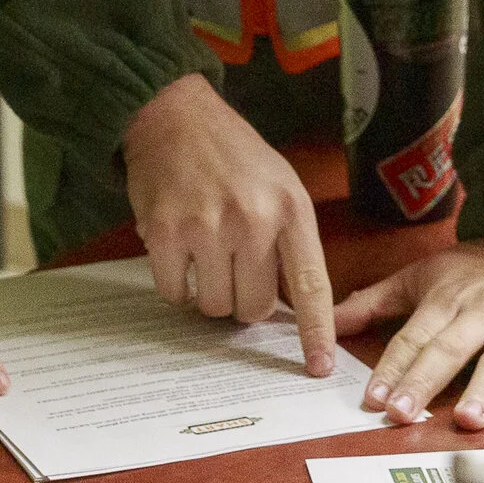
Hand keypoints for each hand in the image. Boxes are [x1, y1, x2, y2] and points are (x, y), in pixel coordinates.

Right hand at [122, 75, 335, 374]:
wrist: (174, 114)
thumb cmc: (233, 155)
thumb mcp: (281, 186)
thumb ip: (290, 243)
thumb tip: (291, 310)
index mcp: (290, 208)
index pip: (311, 285)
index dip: (315, 333)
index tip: (319, 368)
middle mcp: (252, 219)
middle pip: (253, 308)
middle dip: (243, 297)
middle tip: (232, 264)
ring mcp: (206, 226)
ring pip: (213, 306)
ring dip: (208, 290)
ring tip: (204, 250)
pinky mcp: (164, 231)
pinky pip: (174, 292)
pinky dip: (175, 281)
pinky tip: (178, 248)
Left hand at [336, 238, 483, 428]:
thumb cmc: (480, 268)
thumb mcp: (423, 275)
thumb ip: (375, 301)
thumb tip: (329, 323)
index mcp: (446, 299)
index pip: (413, 337)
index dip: (392, 368)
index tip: (373, 399)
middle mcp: (482, 311)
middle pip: (450, 349)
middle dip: (425, 382)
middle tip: (403, 414)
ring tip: (467, 420)